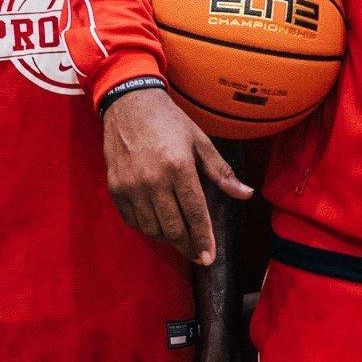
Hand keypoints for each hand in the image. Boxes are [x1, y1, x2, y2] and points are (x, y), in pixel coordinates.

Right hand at [101, 86, 252, 267]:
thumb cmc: (169, 122)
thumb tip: (246, 194)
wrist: (129, 104)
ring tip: (179, 236)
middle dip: (188, 246)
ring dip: (168, 238)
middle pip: (173, 228)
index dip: (203, 239)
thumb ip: (222, 172)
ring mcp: (131, 186)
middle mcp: (153, 180)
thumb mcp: (200, 141)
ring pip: (152, 229)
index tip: (209, 258)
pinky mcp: (116, 188)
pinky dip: (147, 227)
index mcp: (178, 167)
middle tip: (197, 254)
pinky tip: (157, 222)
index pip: (195, 213)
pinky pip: (133, 220)